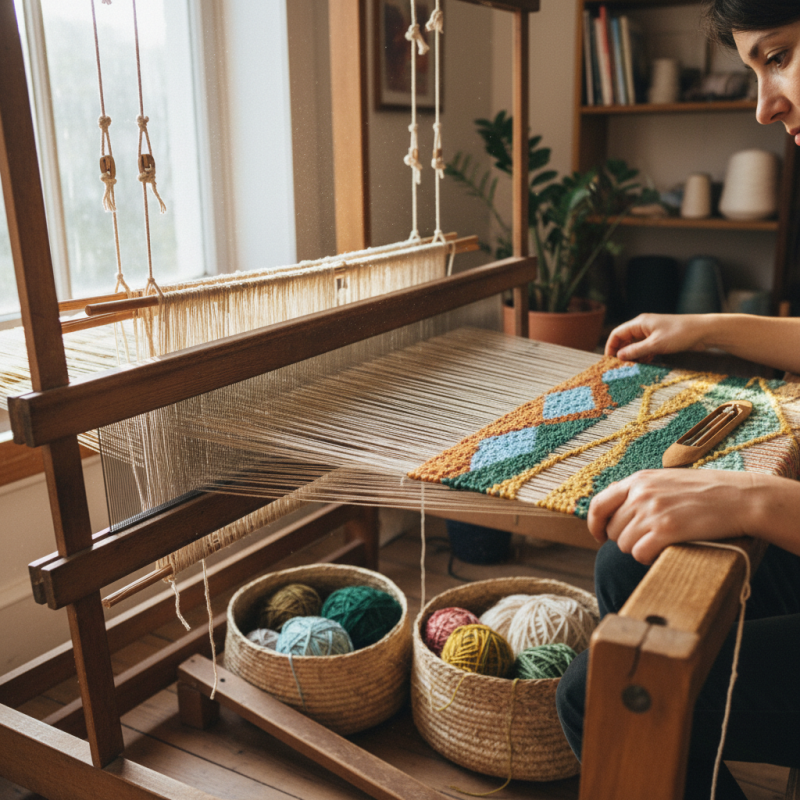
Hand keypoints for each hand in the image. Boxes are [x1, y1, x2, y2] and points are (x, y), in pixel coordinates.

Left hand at [586, 469, 759, 563]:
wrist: (740, 497)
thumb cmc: (706, 491)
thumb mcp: (666, 480)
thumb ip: (640, 490)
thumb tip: (612, 504)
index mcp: (638, 480)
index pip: (598, 504)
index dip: (595, 525)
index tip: (599, 537)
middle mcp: (641, 494)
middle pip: (613, 530)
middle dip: (626, 540)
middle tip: (648, 540)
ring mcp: (653, 511)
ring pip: (625, 545)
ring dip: (639, 550)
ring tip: (660, 544)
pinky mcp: (667, 530)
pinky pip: (640, 553)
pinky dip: (647, 558)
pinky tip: (662, 552)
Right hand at [605, 314, 709, 361]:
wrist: (704, 331)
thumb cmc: (680, 334)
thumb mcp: (656, 344)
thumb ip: (636, 350)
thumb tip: (619, 356)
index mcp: (640, 323)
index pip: (617, 334)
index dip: (611, 347)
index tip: (609, 361)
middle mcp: (644, 326)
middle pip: (625, 340)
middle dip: (621, 353)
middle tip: (620, 368)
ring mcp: (652, 333)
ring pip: (635, 345)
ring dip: (633, 356)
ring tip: (632, 369)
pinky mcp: (660, 339)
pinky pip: (646, 348)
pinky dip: (643, 356)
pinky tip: (645, 364)